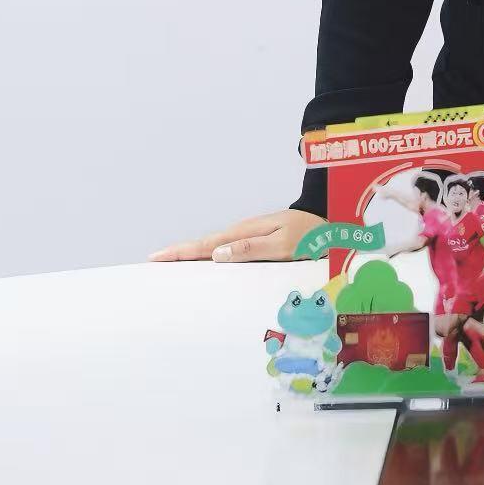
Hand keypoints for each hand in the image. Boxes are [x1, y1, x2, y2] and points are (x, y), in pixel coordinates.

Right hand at [150, 207, 321, 263]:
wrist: (330, 220)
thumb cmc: (310, 235)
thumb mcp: (283, 245)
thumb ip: (251, 249)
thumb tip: (216, 254)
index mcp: (246, 233)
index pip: (207, 244)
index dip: (181, 252)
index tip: (156, 257)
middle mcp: (245, 232)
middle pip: (205, 244)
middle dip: (180, 252)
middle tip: (153, 262)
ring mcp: (250, 235)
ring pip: (215, 246)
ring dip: (193, 253)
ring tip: (170, 263)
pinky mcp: (258, 240)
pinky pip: (228, 248)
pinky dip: (211, 253)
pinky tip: (206, 261)